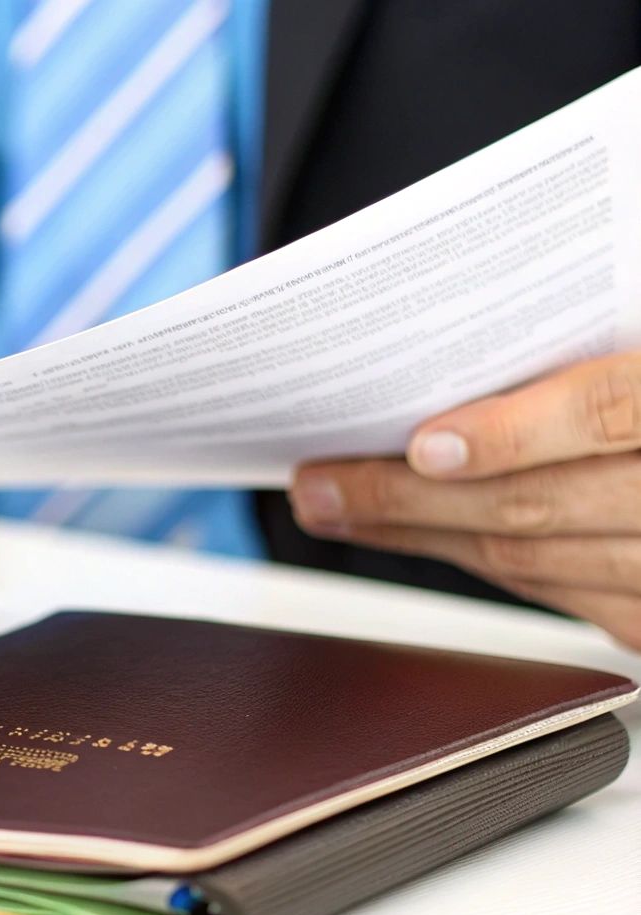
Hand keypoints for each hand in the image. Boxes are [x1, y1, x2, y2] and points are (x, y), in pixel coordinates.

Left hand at [290, 351, 640, 647]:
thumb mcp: (635, 304)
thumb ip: (590, 331)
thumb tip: (462, 335)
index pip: (618, 412)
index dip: (519, 432)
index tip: (425, 441)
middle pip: (550, 507)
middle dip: (413, 500)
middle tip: (320, 483)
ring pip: (545, 563)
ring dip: (425, 538)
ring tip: (338, 508)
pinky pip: (571, 596)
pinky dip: (486, 561)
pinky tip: (421, 533)